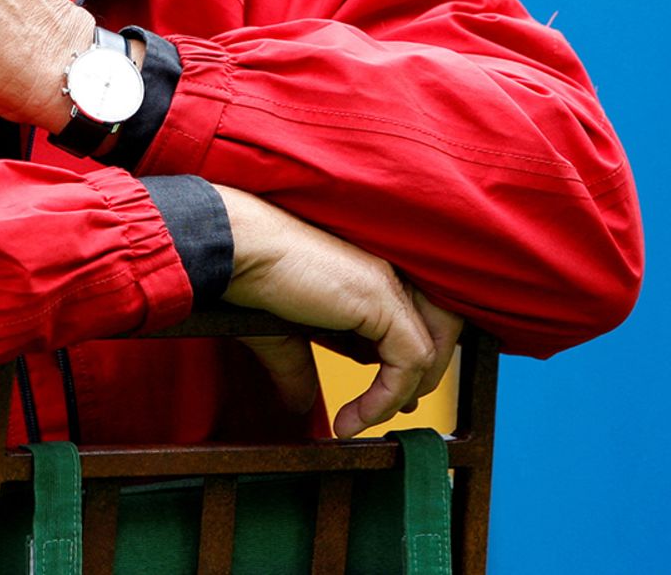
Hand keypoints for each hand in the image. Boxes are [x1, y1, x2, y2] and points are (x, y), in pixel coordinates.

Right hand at [214, 185, 461, 436]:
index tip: (386, 400)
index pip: (409, 323)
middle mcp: (385, 273)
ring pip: (434, 346)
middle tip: (397, 411)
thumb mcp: (281, 335)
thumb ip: (299, 368)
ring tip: (372, 417)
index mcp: (366, 275)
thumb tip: (301, 406)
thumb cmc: (248, 279)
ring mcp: (387, 282)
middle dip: (421, 376)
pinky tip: (351, 419)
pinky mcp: (381, 299)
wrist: (232, 252)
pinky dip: (386, 399)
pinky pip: (409, 362)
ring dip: (409, 390)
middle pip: (438, 328)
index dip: (404, 365)